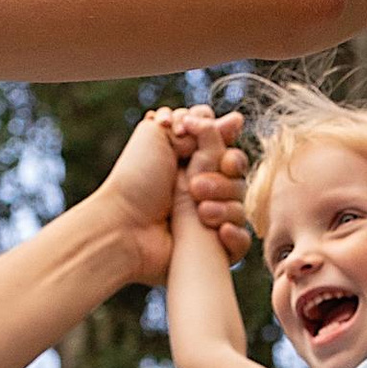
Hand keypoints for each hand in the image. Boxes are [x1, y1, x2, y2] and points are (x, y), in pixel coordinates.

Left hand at [98, 109, 247, 285]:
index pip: (226, 148)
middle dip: (223, 176)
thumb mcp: (159, 135)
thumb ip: (193, 122)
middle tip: (195, 185)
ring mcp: (210, 218)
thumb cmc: (136, 180)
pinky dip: (234, 236)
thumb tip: (233, 120)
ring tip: (199, 209)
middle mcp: (203, 187)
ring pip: (240, 205)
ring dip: (224, 204)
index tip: (221, 143)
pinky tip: (219, 231)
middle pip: (237, 175)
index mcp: (191, 162)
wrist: (124, 226)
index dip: (228, 144)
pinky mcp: (213, 248)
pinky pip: (241, 241)